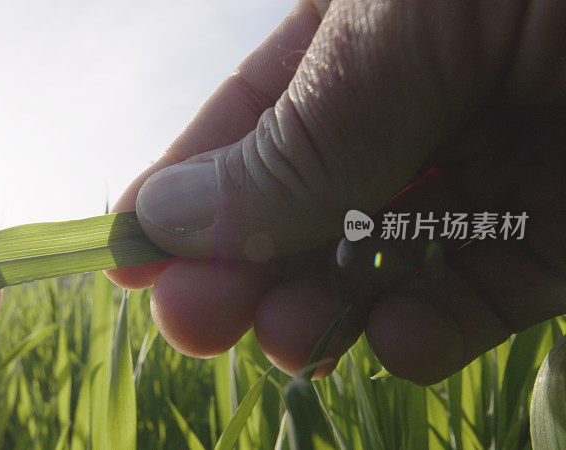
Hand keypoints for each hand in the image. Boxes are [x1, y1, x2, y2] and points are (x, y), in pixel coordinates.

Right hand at [107, 0, 565, 384]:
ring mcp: (489, 166)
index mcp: (361, 27)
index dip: (185, 188)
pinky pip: (480, 293)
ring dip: (326, 310)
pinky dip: (431, 329)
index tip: (130, 260)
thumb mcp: (397, 33)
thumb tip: (165, 218)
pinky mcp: (559, 232)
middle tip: (194, 323)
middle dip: (245, 268)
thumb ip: (298, 139)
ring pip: (382, 260)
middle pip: (305, 203)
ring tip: (293, 341)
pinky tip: (397, 338)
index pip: (249, 117)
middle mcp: (418, 99)